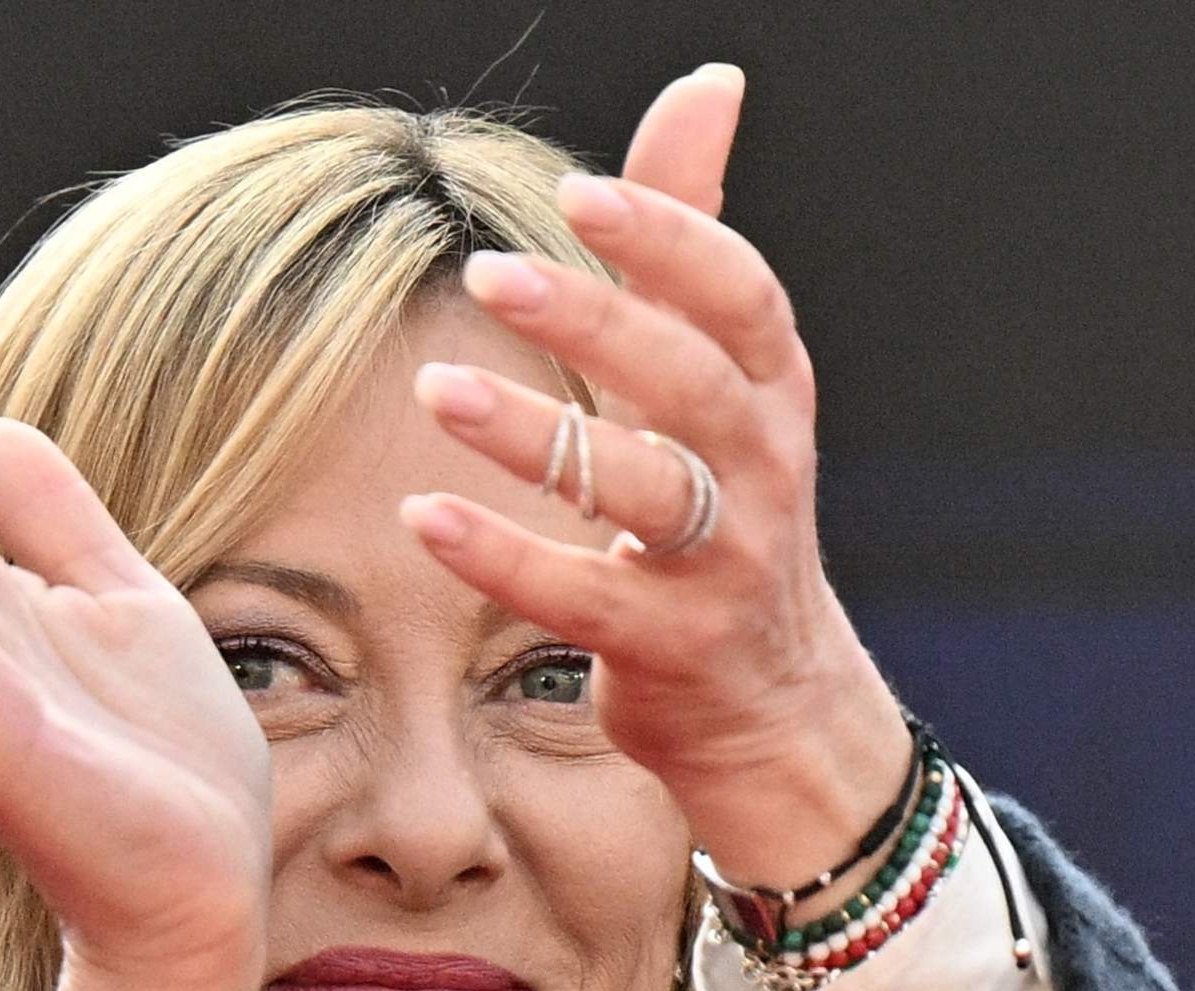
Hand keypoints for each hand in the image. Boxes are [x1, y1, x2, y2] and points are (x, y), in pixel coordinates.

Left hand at [399, 65, 913, 891]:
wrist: (771, 704)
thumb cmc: (723, 511)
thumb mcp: (719, 375)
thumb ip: (691, 234)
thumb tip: (709, 83)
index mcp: (768, 390)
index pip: (739, 296)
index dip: (673, 239)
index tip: (584, 195)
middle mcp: (764, 469)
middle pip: (690, 380)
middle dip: (596, 323)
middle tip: (490, 272)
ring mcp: (725, 564)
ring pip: (643, 487)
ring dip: (538, 435)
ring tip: (438, 387)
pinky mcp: (673, 646)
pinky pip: (584, 596)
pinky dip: (503, 556)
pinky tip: (423, 515)